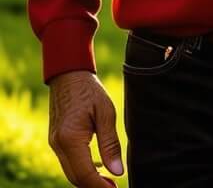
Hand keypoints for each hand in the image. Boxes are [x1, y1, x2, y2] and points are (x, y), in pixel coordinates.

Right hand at [48, 70, 122, 186]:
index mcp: (70, 139)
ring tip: (109, 181)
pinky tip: (99, 168)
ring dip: (88, 180)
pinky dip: (81, 169)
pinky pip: (68, 162)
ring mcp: (54, 144)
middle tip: (114, 187)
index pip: (84, 174)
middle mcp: (58, 145)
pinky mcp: (56, 141)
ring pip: (70, 172)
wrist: (69, 76)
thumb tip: (118, 171)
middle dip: (94, 186)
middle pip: (75, 178)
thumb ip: (110, 144)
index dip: (99, 186)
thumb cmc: (90, 91)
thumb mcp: (106, 113)